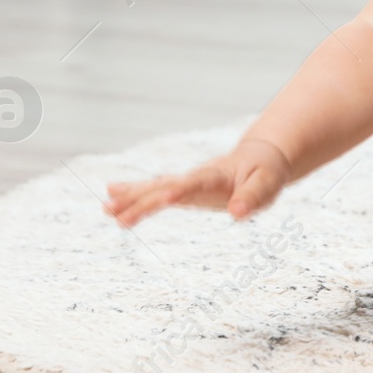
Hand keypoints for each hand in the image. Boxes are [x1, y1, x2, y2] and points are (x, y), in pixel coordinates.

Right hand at [103, 137, 292, 227]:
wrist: (259, 158)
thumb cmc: (265, 173)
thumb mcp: (267, 185)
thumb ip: (252, 198)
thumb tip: (237, 214)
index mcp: (216, 175)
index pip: (195, 182)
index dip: (180, 190)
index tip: (162, 198)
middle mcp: (196, 176)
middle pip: (165, 186)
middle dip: (142, 200)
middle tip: (116, 214)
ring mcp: (187, 182)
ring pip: (155, 188)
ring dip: (131, 198)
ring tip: (105, 208)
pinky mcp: (183, 189)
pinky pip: (156, 192)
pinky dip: (135, 195)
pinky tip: (111, 200)